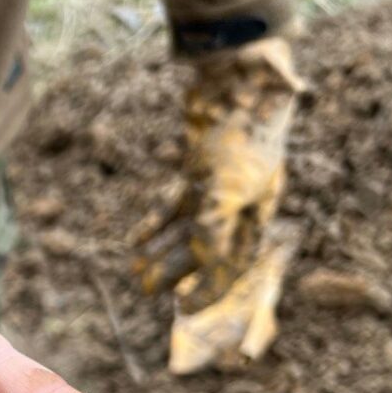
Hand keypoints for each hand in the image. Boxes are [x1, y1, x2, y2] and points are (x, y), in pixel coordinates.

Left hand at [134, 37, 304, 373]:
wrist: (236, 80)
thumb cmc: (237, 135)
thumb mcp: (224, 191)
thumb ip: (213, 233)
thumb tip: (200, 275)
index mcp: (255, 217)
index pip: (232, 268)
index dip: (209, 294)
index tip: (184, 312)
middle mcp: (240, 207)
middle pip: (208, 254)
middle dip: (180, 278)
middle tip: (149, 296)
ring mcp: (219, 188)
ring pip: (188, 233)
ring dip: (163, 256)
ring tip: (138, 276)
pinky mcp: (199, 169)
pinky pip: (177, 207)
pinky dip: (157, 225)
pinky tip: (136, 243)